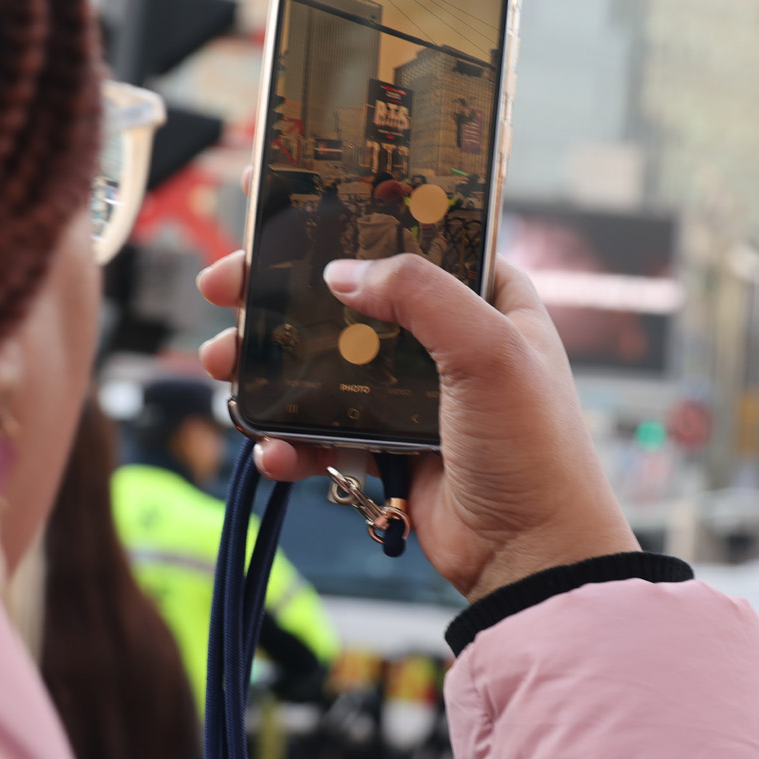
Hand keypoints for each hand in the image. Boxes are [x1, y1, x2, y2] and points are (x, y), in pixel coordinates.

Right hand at [194, 249, 638, 602]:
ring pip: (320, 364)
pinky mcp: (385, 448)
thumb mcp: (490, 352)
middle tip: (222, 285)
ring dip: (266, 364)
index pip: (409, 234)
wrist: (533, 559)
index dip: (347, 214)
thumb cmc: (537, 450)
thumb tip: (342, 270)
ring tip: (222, 365)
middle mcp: (444, 338)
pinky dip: (288, 438)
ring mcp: (410, 395)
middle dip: (277, 291)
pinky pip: (320, 432)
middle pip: (344, 296)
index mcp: (484, 297)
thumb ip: (420, 294)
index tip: (282, 200)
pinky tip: (271, 450)